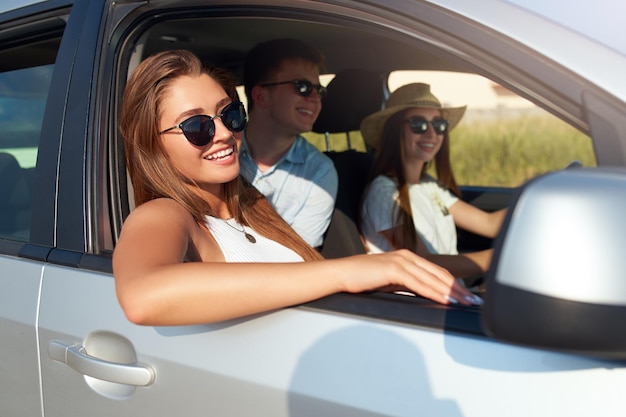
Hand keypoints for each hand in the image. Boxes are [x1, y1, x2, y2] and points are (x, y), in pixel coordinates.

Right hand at [340, 250, 481, 305]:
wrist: (341, 273)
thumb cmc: (361, 279)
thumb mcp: (389, 281)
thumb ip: (407, 284)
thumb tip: (423, 295)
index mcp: (407, 257)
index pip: (437, 272)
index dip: (454, 284)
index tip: (466, 296)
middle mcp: (406, 256)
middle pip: (440, 275)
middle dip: (459, 289)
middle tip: (474, 301)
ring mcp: (401, 261)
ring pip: (433, 279)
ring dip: (451, 293)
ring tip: (465, 303)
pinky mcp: (394, 270)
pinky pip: (420, 284)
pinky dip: (435, 293)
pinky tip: (445, 300)